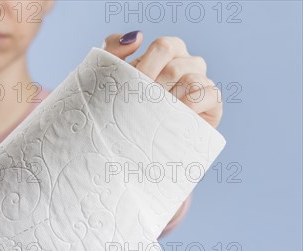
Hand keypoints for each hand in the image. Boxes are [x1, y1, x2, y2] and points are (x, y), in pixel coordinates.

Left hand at [103, 31, 222, 127]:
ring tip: (157, 115)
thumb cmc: (122, 104)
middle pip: (175, 68)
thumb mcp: (111, 75)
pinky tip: (177, 116)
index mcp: (168, 52)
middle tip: (142, 106)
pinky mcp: (213, 104)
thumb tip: (137, 36)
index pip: (164, 46)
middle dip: (154, 91)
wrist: (133, 140)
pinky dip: (192, 105)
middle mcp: (188, 64)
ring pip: (192, 81)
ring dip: (170, 102)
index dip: (147, 67)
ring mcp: (202, 82)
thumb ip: (113, 49)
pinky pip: (210, 94)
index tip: (135, 86)